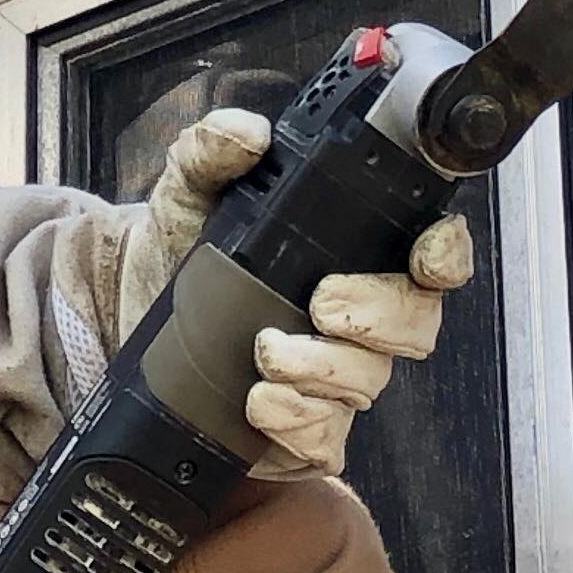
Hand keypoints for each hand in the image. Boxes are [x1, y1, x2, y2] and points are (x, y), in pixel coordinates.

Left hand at [121, 108, 475, 475]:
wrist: (128, 322)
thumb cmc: (179, 258)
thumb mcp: (188, 195)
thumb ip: (212, 153)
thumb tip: (245, 134)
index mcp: (350, 256)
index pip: (429, 256)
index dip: (444, 253)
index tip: (426, 253)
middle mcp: (356, 320)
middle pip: (414, 323)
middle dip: (376, 313)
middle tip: (321, 302)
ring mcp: (334, 380)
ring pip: (367, 382)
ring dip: (319, 366)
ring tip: (264, 349)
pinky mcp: (304, 432)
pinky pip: (325, 438)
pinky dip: (295, 418)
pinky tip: (258, 400)